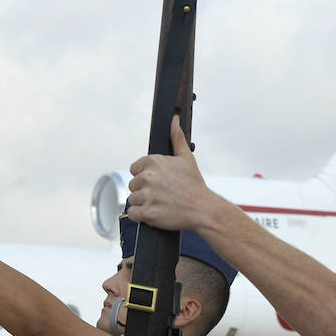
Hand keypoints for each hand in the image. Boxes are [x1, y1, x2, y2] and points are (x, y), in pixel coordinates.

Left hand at [126, 117, 214, 232]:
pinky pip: (132, 214)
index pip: (134, 169)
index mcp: (153, 162)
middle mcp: (147, 177)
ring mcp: (146, 196)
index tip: (157, 182)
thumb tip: (174, 120)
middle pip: (133, 185)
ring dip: (143, 204)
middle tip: (162, 194)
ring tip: (160, 204)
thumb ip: (177, 137)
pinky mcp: (146, 213)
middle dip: (144, 190)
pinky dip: (141, 216)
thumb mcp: (186, 157)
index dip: (145, 176)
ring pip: (132, 199)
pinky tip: (154, 213)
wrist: (202, 209)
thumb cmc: (194, 185)